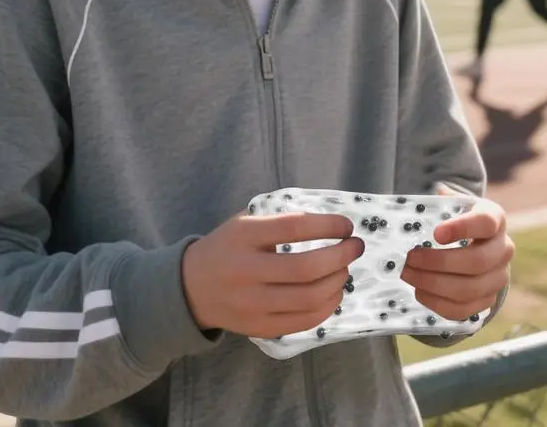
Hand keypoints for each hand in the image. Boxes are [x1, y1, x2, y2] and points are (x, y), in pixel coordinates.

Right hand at [182, 211, 363, 338]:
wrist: (191, 287)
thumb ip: (279, 219)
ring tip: (344, 269)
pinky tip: (333, 292)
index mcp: (244, 236)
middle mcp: (247, 271)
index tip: (346, 225)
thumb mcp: (244, 222)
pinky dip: (327, 306)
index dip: (327, 225)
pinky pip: (303, 320)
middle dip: (340, 256)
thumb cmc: (227, 246)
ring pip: (309, 298)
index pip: (295, 227)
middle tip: (355, 247)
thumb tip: (328, 223)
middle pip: (306, 268)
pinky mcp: (260, 327)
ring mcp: (252, 304)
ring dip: (337, 282)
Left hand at [401, 197, 513, 321]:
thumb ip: (443, 199)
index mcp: (495, 218)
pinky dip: (437, 303)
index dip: (462, 228)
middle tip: (410, 258)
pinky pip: (464, 310)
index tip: (436, 233)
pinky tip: (418, 290)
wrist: (475, 243)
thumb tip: (437, 190)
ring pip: (469, 288)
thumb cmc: (457, 219)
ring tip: (407, 274)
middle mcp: (504, 249)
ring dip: (433, 283)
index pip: (485, 222)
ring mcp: (499, 277)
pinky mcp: (487, 300)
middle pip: (477, 262)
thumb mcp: (453, 204)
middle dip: (438, 262)